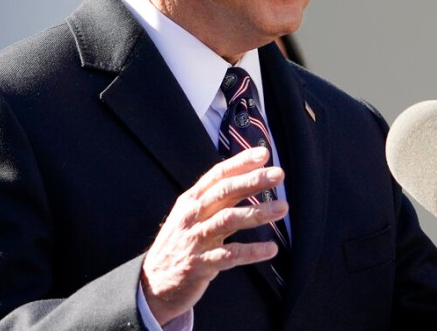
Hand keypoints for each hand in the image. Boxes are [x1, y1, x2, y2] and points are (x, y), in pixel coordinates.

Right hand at [140, 147, 287, 324]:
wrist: (153, 283)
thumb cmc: (180, 243)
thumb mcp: (191, 216)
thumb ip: (215, 199)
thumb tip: (248, 177)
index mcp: (191, 201)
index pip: (217, 175)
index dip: (240, 163)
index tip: (263, 153)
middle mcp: (192, 216)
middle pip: (224, 192)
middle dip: (253, 181)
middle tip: (278, 174)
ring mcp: (195, 239)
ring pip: (228, 220)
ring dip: (258, 212)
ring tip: (282, 207)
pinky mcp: (200, 265)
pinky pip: (230, 256)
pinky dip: (252, 252)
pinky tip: (271, 249)